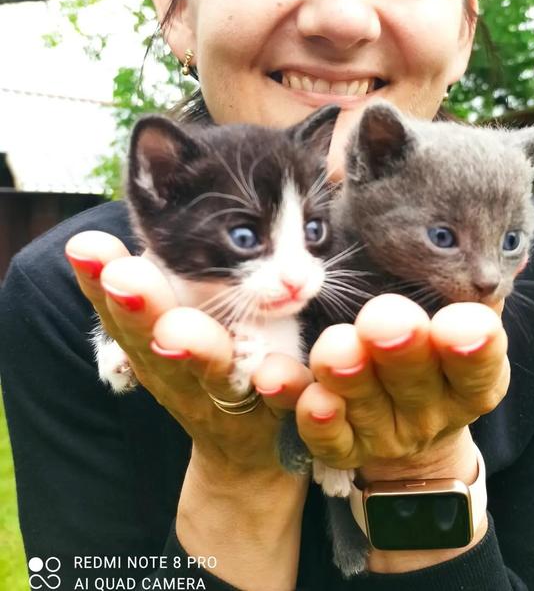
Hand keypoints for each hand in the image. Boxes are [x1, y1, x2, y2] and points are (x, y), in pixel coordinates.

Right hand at [65, 230, 312, 472]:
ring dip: (200, 350)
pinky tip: (275, 374)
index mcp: (152, 348)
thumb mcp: (168, 328)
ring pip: (216, 373)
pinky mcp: (280, 412)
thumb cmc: (204, 370)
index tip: (85, 247)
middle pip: (159, 342)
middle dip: (142, 310)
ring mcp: (230, 397)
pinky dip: (282, 385)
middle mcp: (182, 376)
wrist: (247, 452)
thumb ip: (145, 289)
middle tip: (125, 278)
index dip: (100, 283)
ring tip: (179, 333)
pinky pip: (285, 399)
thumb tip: (84, 244)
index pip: (120, 313)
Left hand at [296, 293, 508, 480]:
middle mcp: (430, 411)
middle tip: (384, 322)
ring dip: (347, 375)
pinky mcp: (344, 450)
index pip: (478, 366)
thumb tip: (485, 243)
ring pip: (364, 406)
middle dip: (400, 349)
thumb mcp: (458, 330)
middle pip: (415, 382)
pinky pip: (323, 436)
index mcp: (469, 382)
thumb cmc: (434, 360)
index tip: (460, 325)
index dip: (473, 348)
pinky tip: (288, 383)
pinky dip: (305, 411)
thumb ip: (461, 290)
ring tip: (334, 349)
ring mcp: (385, 435)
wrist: (417, 441)